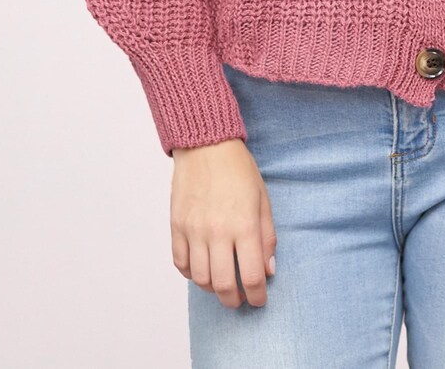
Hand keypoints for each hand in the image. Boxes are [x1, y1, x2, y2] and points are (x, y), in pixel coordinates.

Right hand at [170, 138, 277, 308]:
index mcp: (243, 224)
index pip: (251, 275)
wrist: (206, 145)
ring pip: (200, 278)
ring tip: (222, 284)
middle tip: (240, 299)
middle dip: (234, 299)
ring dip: (212, 289)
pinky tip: (202, 269)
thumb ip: (267, 236)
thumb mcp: (262, 199)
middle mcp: (217, 231)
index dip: (257, 295)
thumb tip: (268, 270)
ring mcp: (194, 230)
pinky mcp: (176, 226)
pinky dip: (191, 274)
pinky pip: (180, 263)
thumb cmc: (238, 169)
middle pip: (223, 284)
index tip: (260, 299)